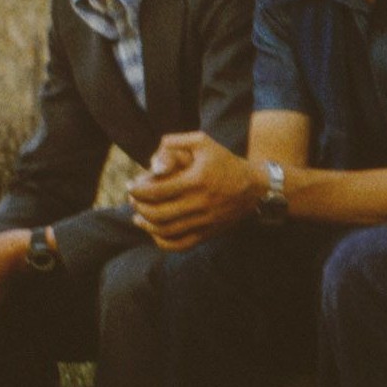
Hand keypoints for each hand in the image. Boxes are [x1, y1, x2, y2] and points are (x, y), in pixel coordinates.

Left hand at [127, 132, 262, 249]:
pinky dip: (162, 241)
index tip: (131, 185)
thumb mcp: (203, 142)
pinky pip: (180, 245)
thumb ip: (174, 142)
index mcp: (197, 179)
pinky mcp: (208, 233)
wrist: (255, 187)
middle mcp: (201, 203)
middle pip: (157, 213)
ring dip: (146, 224)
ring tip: (138, 216)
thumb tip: (151, 159)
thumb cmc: (224, 161)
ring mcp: (204, 221)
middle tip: (133, 198)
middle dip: (138, 206)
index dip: (137, 190)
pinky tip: (154, 230)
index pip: (156, 191)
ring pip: (165, 231)